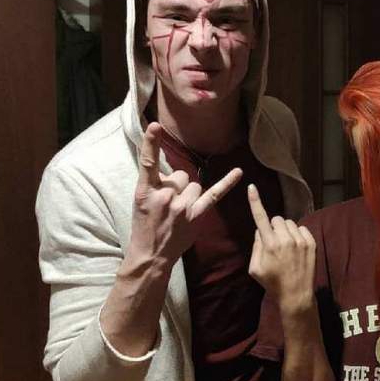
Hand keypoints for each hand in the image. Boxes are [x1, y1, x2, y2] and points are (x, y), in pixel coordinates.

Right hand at [123, 122, 242, 274]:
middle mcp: (164, 195)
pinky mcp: (196, 214)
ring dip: (189, 194)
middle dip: (177, 185)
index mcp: (145, 190)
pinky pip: (214, 193)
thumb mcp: (140, 202)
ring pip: (194, 184)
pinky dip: (227, 182)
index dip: (151, 143)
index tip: (155, 126)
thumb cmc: (144, 226)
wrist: (151, 254)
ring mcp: (181, 206)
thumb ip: (155, 184)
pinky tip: (239, 171)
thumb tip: (171, 174)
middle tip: (168, 205)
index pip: (147, 162)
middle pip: (180, 175)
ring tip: (178, 211)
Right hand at [248, 184, 315, 313]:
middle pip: (276, 219)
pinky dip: (297, 234)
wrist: (296, 294)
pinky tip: (296, 248)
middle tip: (273, 242)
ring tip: (286, 247)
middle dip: (273, 227)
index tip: (252, 187)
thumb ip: (256, 246)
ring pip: (289, 223)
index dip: (255, 201)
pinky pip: (302, 228)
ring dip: (285, 230)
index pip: (260, 218)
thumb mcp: (255, 268)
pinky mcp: (311, 242)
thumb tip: (260, 231)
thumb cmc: (272, 283)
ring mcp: (300, 240)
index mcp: (269, 245)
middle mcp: (285, 239)